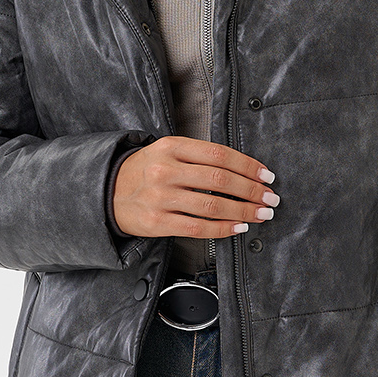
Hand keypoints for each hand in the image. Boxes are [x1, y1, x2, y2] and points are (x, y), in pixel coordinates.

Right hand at [113, 137, 279, 239]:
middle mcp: (165, 170)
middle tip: (270, 198)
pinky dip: (223, 229)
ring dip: (243, 211)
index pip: (219, 154)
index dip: (247, 166)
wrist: (107, 192)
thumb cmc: (144, 171)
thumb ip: (198, 156)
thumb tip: (242, 170)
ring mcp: (160, 197)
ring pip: (212, 205)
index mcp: (171, 147)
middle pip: (219, 180)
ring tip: (260, 214)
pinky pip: (198, 228)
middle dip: (251, 190)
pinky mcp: (157, 222)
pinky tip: (238, 227)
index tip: (266, 175)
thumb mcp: (166, 151)